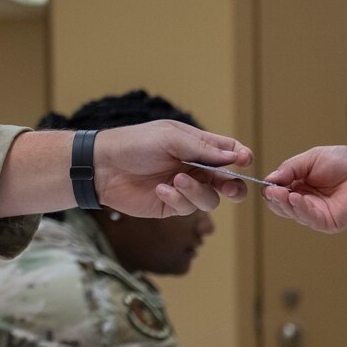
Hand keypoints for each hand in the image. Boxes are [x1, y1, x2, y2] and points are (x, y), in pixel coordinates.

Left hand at [94, 121, 254, 216]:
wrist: (103, 166)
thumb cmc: (135, 144)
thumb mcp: (170, 138)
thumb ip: (202, 149)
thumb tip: (234, 157)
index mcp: (197, 145)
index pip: (229, 151)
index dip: (241, 157)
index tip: (243, 161)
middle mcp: (195, 167)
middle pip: (228, 181)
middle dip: (234, 186)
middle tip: (230, 188)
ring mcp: (184, 187)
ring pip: (210, 198)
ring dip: (197, 191)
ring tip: (178, 180)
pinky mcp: (171, 205)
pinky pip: (187, 208)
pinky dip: (177, 198)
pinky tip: (160, 189)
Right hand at [263, 144, 346, 233]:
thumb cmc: (343, 161)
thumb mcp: (310, 159)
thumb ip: (289, 169)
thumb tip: (268, 180)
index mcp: (301, 186)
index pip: (279, 193)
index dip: (272, 189)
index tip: (268, 183)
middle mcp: (307, 202)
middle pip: (282, 206)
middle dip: (275, 198)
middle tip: (271, 190)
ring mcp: (317, 213)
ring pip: (293, 213)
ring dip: (284, 203)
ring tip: (280, 192)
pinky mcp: (329, 223)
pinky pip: (309, 219)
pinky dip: (300, 209)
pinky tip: (295, 197)